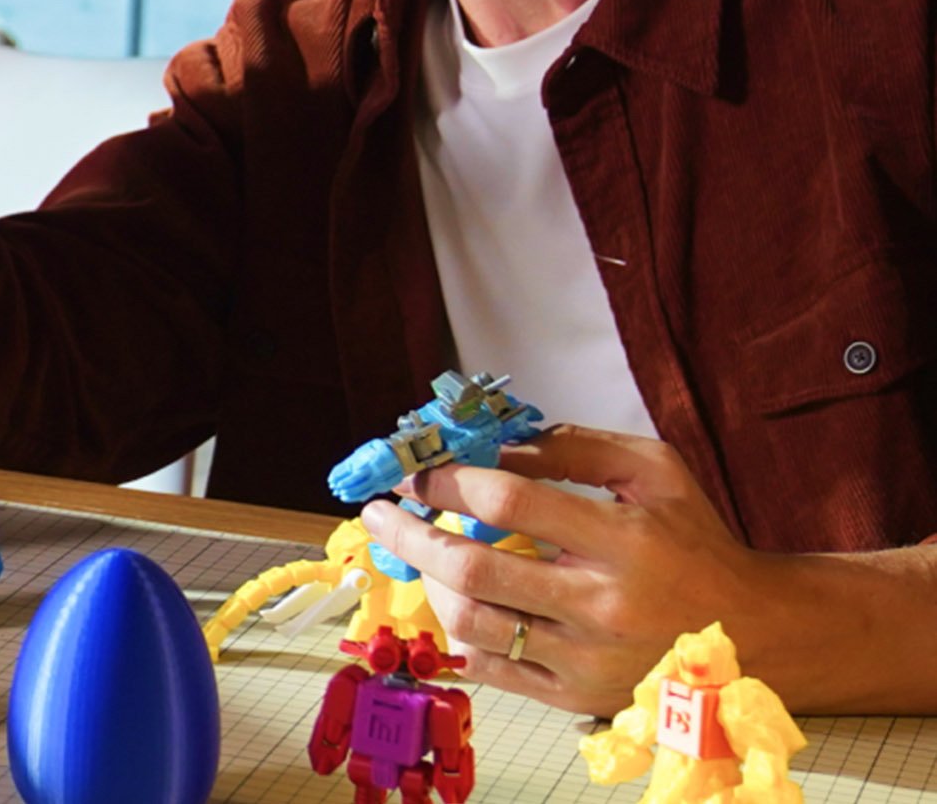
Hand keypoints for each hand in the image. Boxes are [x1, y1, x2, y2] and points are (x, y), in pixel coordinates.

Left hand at [357, 424, 774, 716]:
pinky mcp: (578, 696)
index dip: (448, 482)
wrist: (756, 634)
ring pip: (474, 623)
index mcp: (623, 539)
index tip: (415, 471)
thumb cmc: (695, 540)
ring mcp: (588, 658)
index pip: (508, 501)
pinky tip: (451, 603)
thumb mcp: (654, 470)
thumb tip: (492, 439)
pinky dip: (459, 634)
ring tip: (419, 555)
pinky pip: (493, 668)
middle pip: (475, 568)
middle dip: (412, 534)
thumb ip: (574, 447)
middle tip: (380, 512)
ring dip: (430, 584)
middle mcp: (602, 604)